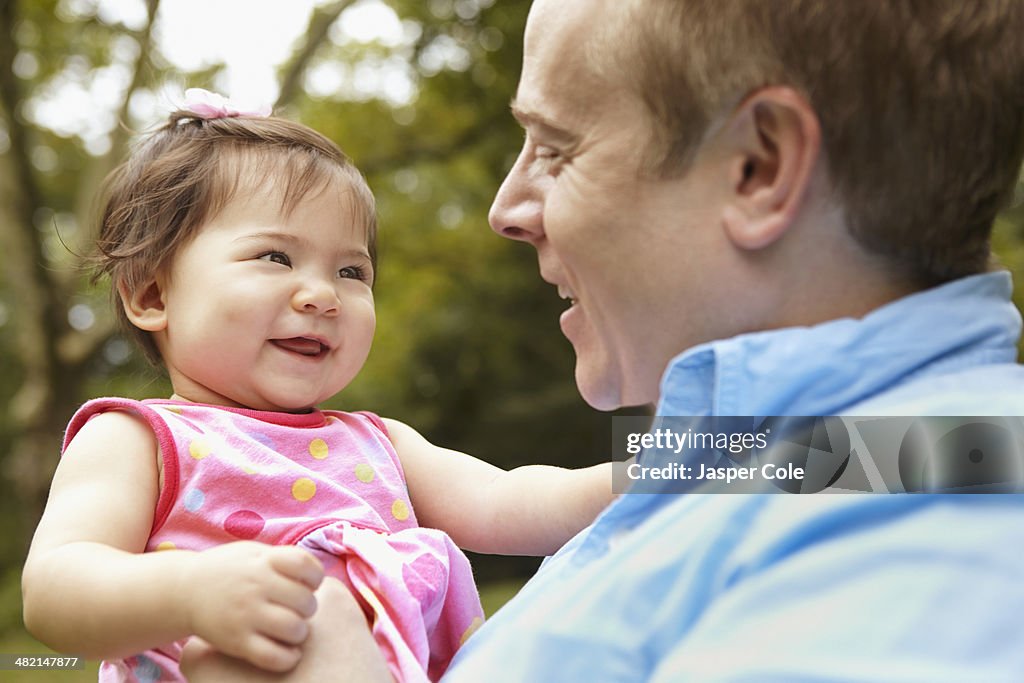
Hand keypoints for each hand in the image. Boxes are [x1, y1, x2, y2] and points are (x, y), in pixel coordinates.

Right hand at [180, 542, 324, 671]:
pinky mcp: (236, 641)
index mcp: (263, 562)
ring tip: (291, 630)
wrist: (184, 590)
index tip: (308, 583)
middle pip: (305, 600)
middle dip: (307, 607)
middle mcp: (255, 586)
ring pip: (294, 629)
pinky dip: (287, 658)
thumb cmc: (229, 570)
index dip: (315, 576)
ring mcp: (245, 614)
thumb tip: (317, 575)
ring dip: (299, 632)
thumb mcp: (254, 553)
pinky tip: (286, 652)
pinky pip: (272, 656)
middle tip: (297, 610)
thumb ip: (283, 559)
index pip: (305, 565)